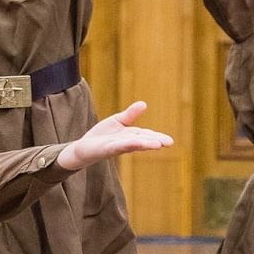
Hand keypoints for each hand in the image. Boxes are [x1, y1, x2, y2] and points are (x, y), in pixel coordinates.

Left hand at [56, 101, 173, 170]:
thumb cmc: (102, 135)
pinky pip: (117, 146)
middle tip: (168, 143)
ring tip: (157, 145)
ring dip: (144, 144)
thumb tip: (144, 104)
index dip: (158, 137)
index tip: (170, 141)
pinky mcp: (106, 149)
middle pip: (143, 141)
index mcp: (131, 136)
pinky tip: (134, 143)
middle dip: (155, 142)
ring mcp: (116, 147)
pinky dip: (126, 145)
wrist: (84, 147)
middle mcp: (126, 143)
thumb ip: (130, 114)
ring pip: (132, 145)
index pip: (147, 135)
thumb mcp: (118, 121)